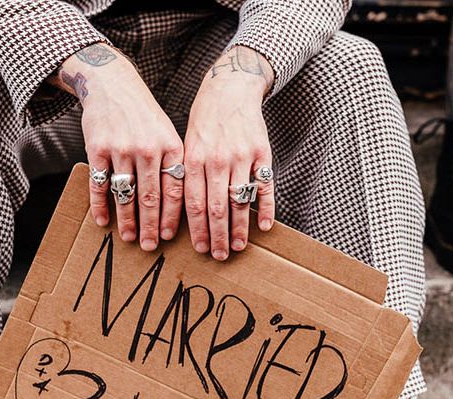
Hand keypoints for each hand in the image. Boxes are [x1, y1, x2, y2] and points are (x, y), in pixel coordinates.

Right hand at [52, 43, 184, 250]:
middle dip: (149, 226)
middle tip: (148, 247)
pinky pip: (99, 184)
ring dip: (126, 220)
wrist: (113, 85)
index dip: (171, 217)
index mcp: (170, 146)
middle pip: (150, 197)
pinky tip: (102, 221)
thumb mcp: (167, 134)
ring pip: (125, 194)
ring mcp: (121, 148)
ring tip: (128, 238)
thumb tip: (182, 205)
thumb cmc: (144, 117)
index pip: (173, 190)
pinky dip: (100, 205)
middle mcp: (147, 148)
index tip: (167, 237)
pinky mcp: (97, 148)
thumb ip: (172, 165)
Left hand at [183, 46, 275, 260]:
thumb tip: (186, 214)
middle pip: (217, 208)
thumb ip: (187, 178)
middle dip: (217, 236)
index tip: (199, 248)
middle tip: (219, 256)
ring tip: (238, 247)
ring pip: (240, 200)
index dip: (197, 229)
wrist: (230, 88)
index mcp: (194, 160)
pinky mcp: (263, 151)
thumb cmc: (204, 123)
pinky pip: (265, 185)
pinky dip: (266, 207)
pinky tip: (264, 226)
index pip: (194, 204)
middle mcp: (217, 160)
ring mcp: (242, 156)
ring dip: (239, 228)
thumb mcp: (186, 147)